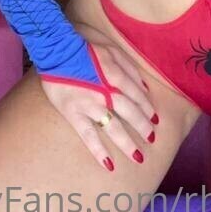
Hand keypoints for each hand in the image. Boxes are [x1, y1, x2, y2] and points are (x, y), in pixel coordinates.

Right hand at [39, 38, 159, 170]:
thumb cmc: (84, 47)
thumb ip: (129, 68)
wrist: (55, 50)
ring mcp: (90, 105)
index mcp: (115, 75)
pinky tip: (109, 164)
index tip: (155, 119)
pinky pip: (88, 135)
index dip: (147, 108)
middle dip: (142, 127)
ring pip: (113, 127)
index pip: (137, 96)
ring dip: (127, 143)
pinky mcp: (73, 113)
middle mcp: (106, 92)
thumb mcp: (111, 49)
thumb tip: (144, 87)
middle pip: (129, 113)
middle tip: (151, 139)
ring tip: (138, 157)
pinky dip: (98, 150)